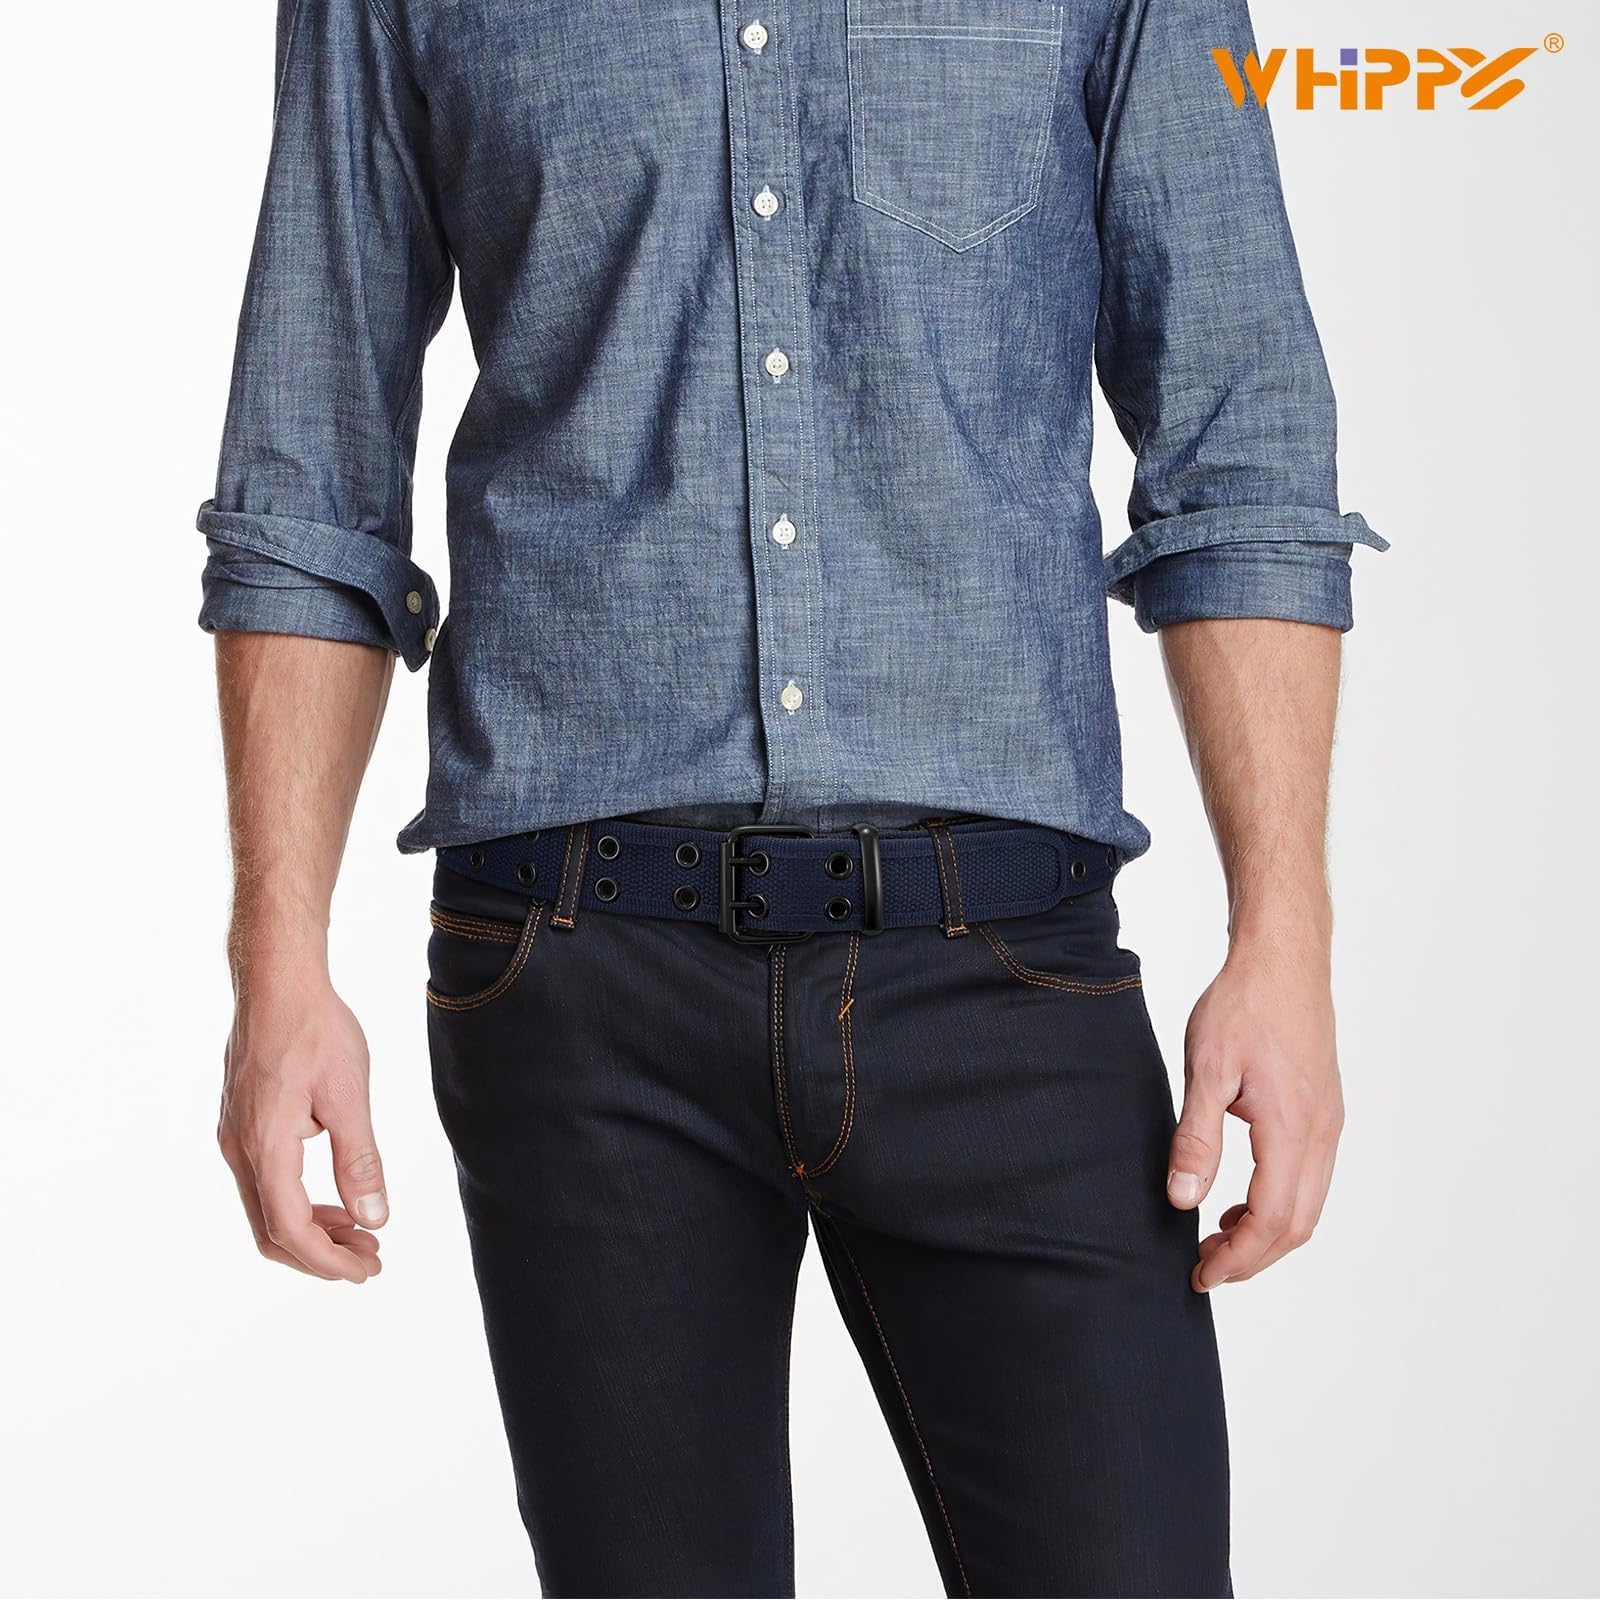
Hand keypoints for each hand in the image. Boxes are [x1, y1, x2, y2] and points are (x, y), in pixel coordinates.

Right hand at [218, 961, 386, 1282]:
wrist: (278, 982)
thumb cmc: (315, 1029)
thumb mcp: (349, 1094)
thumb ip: (360, 1159)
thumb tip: (373, 1217)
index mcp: (264, 1147)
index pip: (290, 1229)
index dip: (328, 1260)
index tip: (367, 1270)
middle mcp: (239, 1149)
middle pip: (271, 1230)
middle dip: (321, 1254)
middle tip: (370, 1258)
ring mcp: (235, 1136)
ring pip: (266, 1208)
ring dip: (311, 1230)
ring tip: (361, 1232)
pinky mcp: (241, 1123)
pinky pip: (264, 1182)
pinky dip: (298, 1201)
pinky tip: (334, 1198)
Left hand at [1164, 936, 1342, 1290]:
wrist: (1283, 958)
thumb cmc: (1243, 1004)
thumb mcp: (1206, 1069)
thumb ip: (1196, 1138)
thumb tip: (1182, 1199)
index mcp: (1293, 1128)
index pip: (1271, 1221)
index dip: (1237, 1259)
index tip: (1201, 1275)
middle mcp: (1322, 1133)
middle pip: (1297, 1225)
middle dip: (1253, 1258)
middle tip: (1205, 1267)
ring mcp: (1329, 1122)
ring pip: (1308, 1204)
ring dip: (1267, 1233)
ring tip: (1216, 1237)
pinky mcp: (1324, 1110)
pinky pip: (1310, 1177)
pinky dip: (1278, 1203)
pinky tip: (1240, 1197)